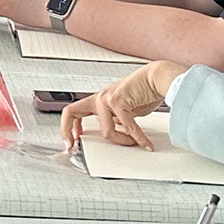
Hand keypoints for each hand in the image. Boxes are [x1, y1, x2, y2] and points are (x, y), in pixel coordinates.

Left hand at [60, 61, 184, 149]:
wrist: (156, 78)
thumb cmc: (144, 92)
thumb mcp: (126, 109)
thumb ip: (117, 119)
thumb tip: (117, 131)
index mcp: (99, 100)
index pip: (74, 111)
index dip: (68, 126)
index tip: (72, 140)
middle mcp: (99, 98)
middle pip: (72, 112)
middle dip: (67, 131)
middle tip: (72, 145)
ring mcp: (107, 98)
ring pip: (107, 131)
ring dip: (122, 141)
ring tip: (134, 143)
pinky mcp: (118, 101)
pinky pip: (128, 128)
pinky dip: (139, 138)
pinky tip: (145, 143)